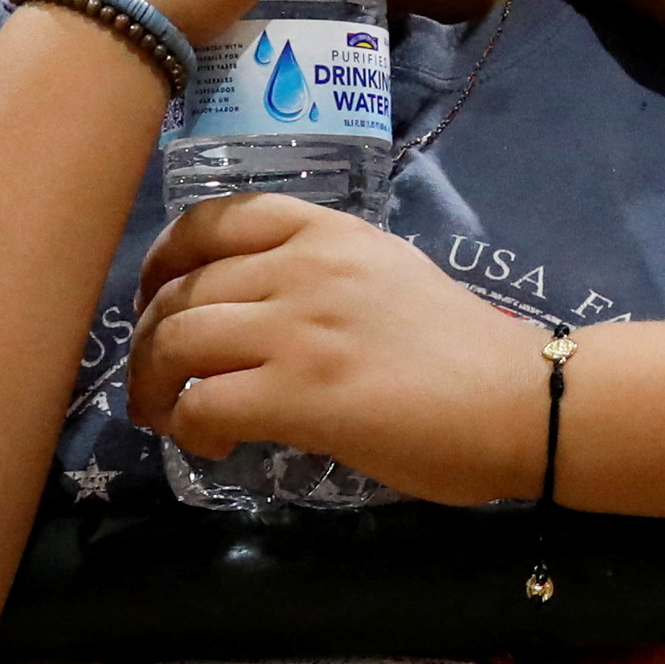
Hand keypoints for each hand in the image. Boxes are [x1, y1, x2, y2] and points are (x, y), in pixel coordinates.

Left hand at [126, 196, 548, 503]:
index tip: (154, 299)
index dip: (162, 261)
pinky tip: (213, 443)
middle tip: (154, 383)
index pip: (210, 220)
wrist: (518, 399)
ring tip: (169, 417)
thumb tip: (263, 310)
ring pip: (176, 342)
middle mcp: (303, 267)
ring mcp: (298, 328)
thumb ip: (323, 275)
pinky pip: (203, 403)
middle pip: (179, 290)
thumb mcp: (387, 274)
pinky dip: (190, 427)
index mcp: (326, 232)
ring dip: (154, 387)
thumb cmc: (464, 349)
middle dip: (146, 341)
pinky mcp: (299, 393)